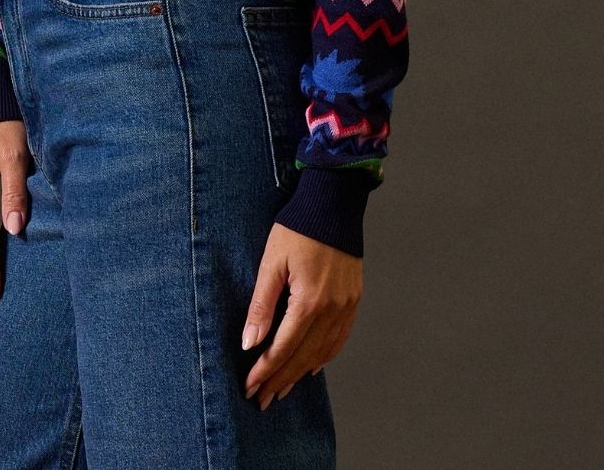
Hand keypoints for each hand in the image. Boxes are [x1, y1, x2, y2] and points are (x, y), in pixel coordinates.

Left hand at [241, 222, 363, 408]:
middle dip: (280, 379)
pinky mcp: (353, 299)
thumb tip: (250, 342)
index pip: (283, 347)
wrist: (333, 203)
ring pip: (323, 351)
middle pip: (303, 356)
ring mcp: (346, 305)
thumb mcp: (272, 262)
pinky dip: (325, 356)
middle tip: (261, 399)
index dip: (265, 370)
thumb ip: (262, 304)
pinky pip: (340, 338)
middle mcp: (332, 309)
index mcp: (309, 301)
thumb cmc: (297, 228)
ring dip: (300, 373)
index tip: (250, 387)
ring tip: (282, 389)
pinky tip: (312, 366)